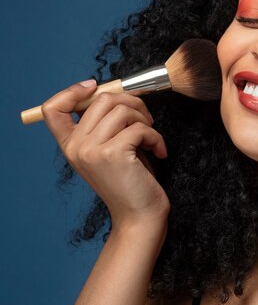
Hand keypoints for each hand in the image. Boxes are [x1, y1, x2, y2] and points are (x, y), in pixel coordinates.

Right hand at [41, 80, 170, 232]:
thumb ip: (104, 125)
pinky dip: (156, 136)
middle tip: (145, 120)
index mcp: (70, 146)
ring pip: (122, 109)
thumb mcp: (109, 150)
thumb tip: (116, 92)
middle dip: (130, 102)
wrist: (139, 217)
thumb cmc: (130, 181)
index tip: (94, 87)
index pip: (52, 109)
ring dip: (145, 119)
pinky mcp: (113, 154)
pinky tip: (159, 151)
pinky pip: (140, 127)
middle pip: (100, 99)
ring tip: (151, 137)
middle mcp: (75, 147)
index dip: (71, 92)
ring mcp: (92, 150)